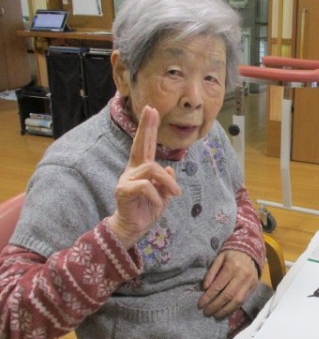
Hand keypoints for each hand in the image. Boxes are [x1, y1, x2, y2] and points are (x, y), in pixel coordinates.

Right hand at [107, 106, 181, 248]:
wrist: (133, 228)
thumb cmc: (147, 210)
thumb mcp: (164, 196)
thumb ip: (167, 183)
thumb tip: (170, 170)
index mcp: (143, 169)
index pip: (146, 145)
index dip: (149, 128)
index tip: (151, 110)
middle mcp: (133, 170)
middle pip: (140, 145)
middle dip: (147, 127)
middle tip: (151, 110)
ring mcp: (127, 178)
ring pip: (153, 169)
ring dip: (168, 183)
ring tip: (175, 194)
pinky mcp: (124, 190)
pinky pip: (146, 186)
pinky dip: (157, 196)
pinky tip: (158, 205)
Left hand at [198, 250, 258, 318]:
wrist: (250, 250)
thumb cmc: (231, 254)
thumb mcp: (219, 258)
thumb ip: (211, 272)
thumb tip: (205, 288)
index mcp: (232, 266)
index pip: (218, 286)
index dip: (208, 297)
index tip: (200, 305)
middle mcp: (242, 275)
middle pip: (227, 295)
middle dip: (215, 306)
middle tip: (206, 312)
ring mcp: (249, 282)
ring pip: (236, 301)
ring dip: (224, 310)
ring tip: (215, 315)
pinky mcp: (254, 286)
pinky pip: (243, 300)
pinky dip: (233, 308)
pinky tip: (225, 311)